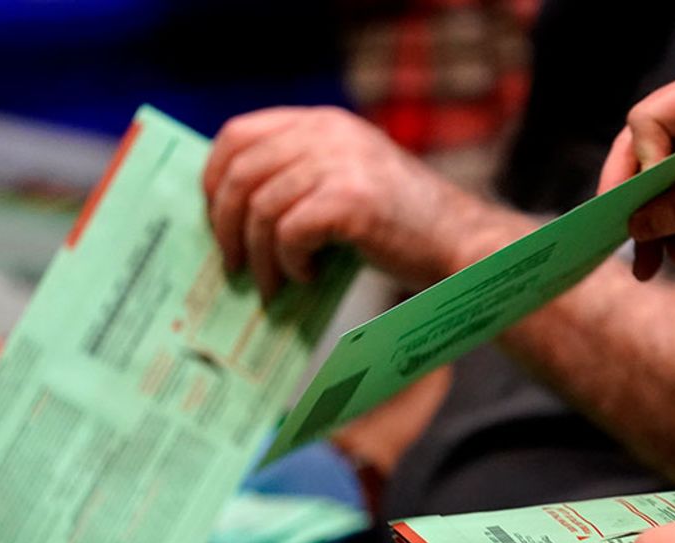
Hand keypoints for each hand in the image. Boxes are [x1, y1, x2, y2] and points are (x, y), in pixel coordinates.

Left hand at [203, 106, 529, 300]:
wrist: (460, 244)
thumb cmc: (401, 227)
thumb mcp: (346, 180)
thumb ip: (299, 177)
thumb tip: (230, 212)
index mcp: (323, 124)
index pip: (240, 135)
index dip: (214, 177)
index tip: (214, 217)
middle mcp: (328, 134)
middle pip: (240, 173)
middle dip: (226, 226)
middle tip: (234, 265)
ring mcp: (340, 164)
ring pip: (261, 209)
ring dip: (260, 257)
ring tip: (274, 286)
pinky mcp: (350, 200)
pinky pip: (288, 233)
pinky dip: (290, 263)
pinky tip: (309, 277)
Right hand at [598, 61, 674, 280]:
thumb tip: (635, 226)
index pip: (647, 120)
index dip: (640, 162)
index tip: (641, 204)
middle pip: (640, 149)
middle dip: (635, 200)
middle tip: (621, 237)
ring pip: (651, 177)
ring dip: (649, 222)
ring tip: (648, 265)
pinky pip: (669, 190)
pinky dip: (668, 222)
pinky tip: (674, 254)